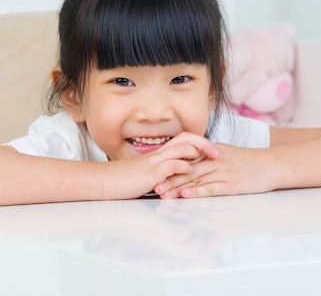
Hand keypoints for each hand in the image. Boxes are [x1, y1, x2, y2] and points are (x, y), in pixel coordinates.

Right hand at [103, 132, 217, 199]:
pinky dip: (183, 166)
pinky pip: (172, 164)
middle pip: (185, 138)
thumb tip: (173, 180)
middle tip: (216, 152)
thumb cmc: (122, 182)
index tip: (209, 151)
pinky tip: (189, 171)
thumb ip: (159, 176)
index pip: (181, 140)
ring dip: (197, 151)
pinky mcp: (151, 172)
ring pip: (181, 147)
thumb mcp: (145, 177)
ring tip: (210, 158)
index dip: (197, 143)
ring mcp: (154, 162)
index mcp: (157, 155)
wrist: (104, 182)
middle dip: (203, 143)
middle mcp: (158, 155)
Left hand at [153, 143, 277, 198]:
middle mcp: (215, 160)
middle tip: (154, 187)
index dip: (171, 167)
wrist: (272, 165)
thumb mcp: (226, 154)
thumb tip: (192, 164)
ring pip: (196, 179)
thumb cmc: (249, 162)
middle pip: (187, 170)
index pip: (187, 159)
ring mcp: (223, 171)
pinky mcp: (232, 184)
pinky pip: (211, 187)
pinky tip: (185, 195)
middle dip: (169, 179)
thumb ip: (209, 158)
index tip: (157, 175)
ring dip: (178, 188)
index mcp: (212, 152)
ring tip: (164, 195)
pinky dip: (197, 191)